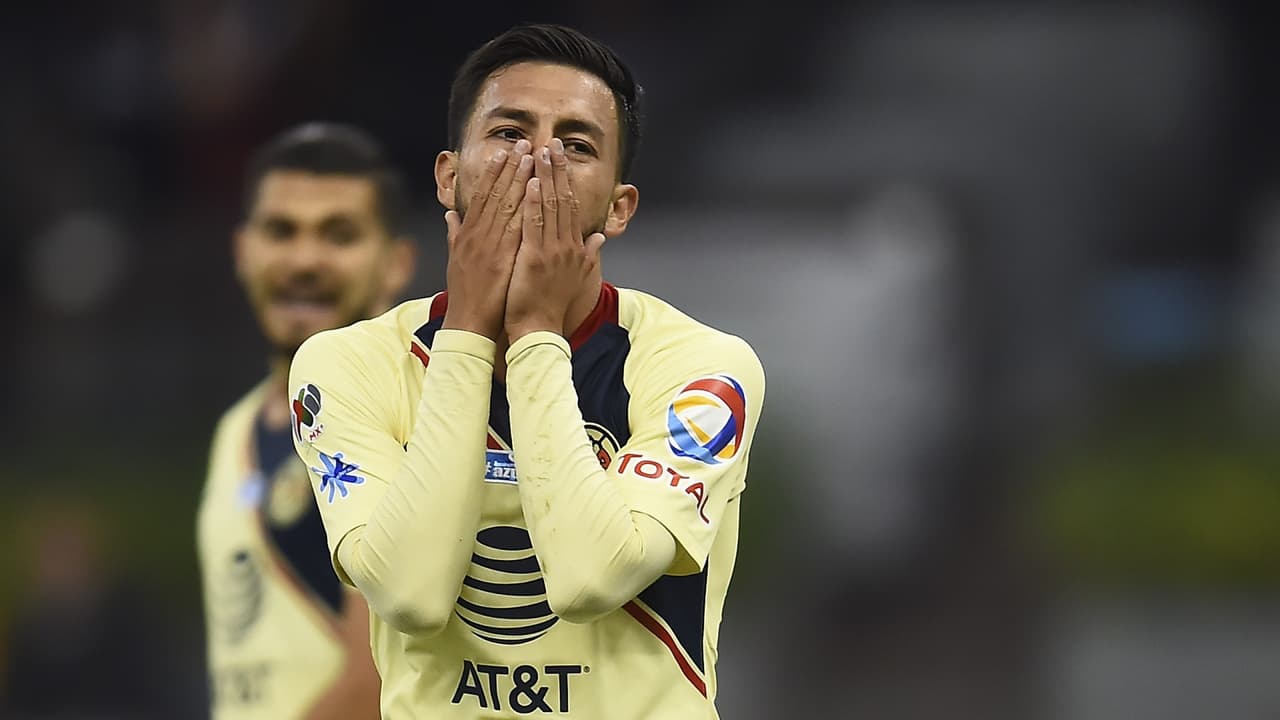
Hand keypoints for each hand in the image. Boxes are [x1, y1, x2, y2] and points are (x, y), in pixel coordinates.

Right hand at [442, 139, 534, 338]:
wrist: (469, 322)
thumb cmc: (466, 294)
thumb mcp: (456, 260)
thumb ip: (454, 235)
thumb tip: (450, 216)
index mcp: (467, 234)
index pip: (482, 195)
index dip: (494, 172)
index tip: (505, 152)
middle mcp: (476, 235)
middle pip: (494, 193)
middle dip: (509, 167)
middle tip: (522, 144)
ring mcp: (488, 246)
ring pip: (505, 204)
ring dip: (518, 179)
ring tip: (531, 157)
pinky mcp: (500, 259)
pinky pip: (514, 228)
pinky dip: (524, 208)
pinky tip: (534, 191)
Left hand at [505, 139, 605, 339]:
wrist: (539, 329)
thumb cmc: (552, 304)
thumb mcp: (576, 276)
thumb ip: (588, 255)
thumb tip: (599, 238)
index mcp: (573, 247)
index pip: (571, 206)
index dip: (566, 180)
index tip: (560, 158)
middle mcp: (566, 246)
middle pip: (563, 200)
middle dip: (557, 170)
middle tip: (552, 144)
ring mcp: (552, 251)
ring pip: (550, 207)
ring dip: (545, 178)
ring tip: (540, 153)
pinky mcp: (535, 258)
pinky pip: (535, 226)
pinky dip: (534, 204)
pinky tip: (532, 183)